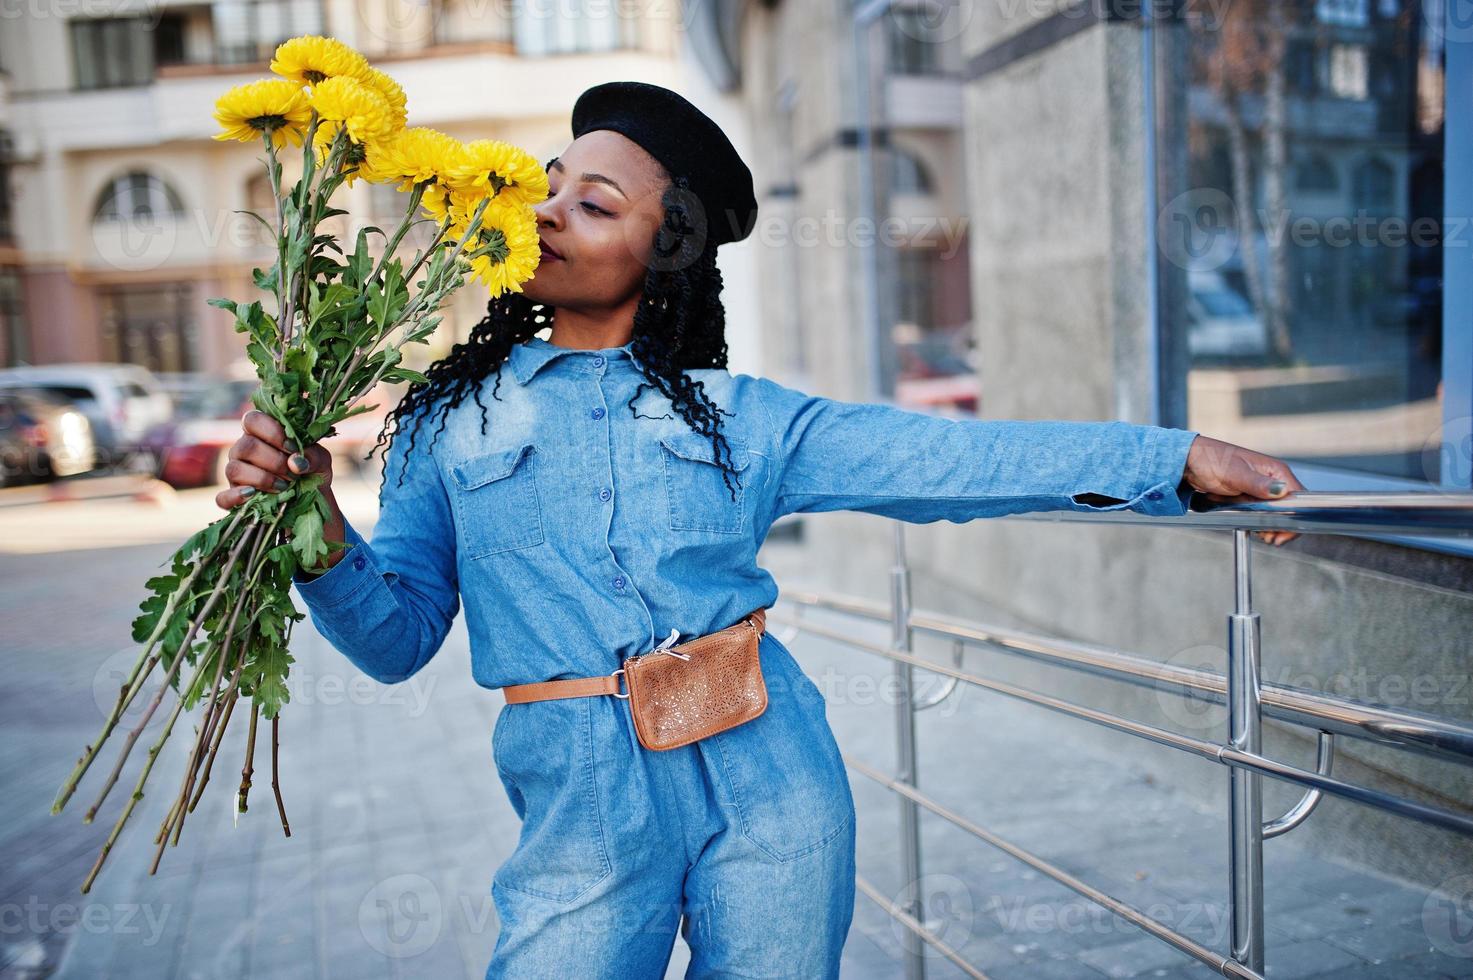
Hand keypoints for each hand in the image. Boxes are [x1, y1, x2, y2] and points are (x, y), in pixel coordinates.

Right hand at [215, 409, 334, 510]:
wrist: (312, 502)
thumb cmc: (311, 473)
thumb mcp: (320, 460)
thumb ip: (312, 455)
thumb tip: (295, 463)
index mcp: (261, 433)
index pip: (253, 419)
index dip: (272, 432)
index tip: (293, 448)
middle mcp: (243, 449)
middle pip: (246, 446)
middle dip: (274, 462)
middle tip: (293, 474)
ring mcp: (235, 472)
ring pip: (234, 469)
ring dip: (262, 479)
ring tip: (284, 487)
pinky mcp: (232, 496)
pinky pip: (223, 497)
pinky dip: (236, 497)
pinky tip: (253, 496)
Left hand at [1182, 435, 1305, 546]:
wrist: (1189, 462)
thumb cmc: (1211, 460)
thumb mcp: (1235, 474)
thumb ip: (1258, 483)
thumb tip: (1281, 490)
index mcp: (1275, 470)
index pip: (1298, 496)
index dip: (1294, 516)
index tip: (1282, 531)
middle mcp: (1271, 479)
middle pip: (1288, 508)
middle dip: (1281, 525)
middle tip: (1268, 537)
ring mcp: (1260, 489)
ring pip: (1275, 512)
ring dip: (1270, 525)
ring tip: (1261, 534)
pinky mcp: (1249, 496)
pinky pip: (1261, 512)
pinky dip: (1259, 521)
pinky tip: (1253, 527)